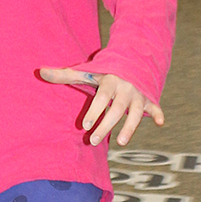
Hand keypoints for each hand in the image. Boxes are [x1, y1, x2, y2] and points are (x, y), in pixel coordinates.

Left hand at [40, 67, 163, 146]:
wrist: (131, 59)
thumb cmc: (103, 71)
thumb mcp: (86, 73)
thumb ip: (64, 75)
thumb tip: (40, 72)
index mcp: (110, 80)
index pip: (102, 96)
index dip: (95, 110)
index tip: (84, 125)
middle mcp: (126, 88)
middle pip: (117, 109)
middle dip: (106, 125)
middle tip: (93, 140)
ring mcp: (138, 94)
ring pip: (136, 113)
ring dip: (130, 127)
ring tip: (121, 142)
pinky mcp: (148, 99)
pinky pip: (155, 107)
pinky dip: (159, 113)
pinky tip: (161, 122)